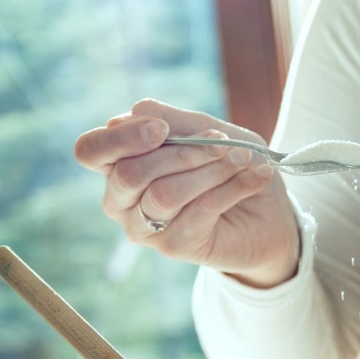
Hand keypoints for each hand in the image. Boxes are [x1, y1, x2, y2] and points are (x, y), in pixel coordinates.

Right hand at [73, 98, 300, 287]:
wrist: (269, 213)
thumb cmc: (230, 164)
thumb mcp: (208, 129)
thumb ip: (174, 120)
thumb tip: (137, 111)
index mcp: (118, 163)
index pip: (90, 150)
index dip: (121, 138)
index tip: (162, 130)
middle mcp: (121, 199)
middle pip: (129, 173)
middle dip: (182, 153)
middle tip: (222, 145)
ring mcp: (143, 227)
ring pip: (163, 194)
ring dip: (210, 170)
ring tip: (242, 160)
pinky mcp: (172, 247)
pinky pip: (198, 210)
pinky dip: (232, 187)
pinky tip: (255, 177)